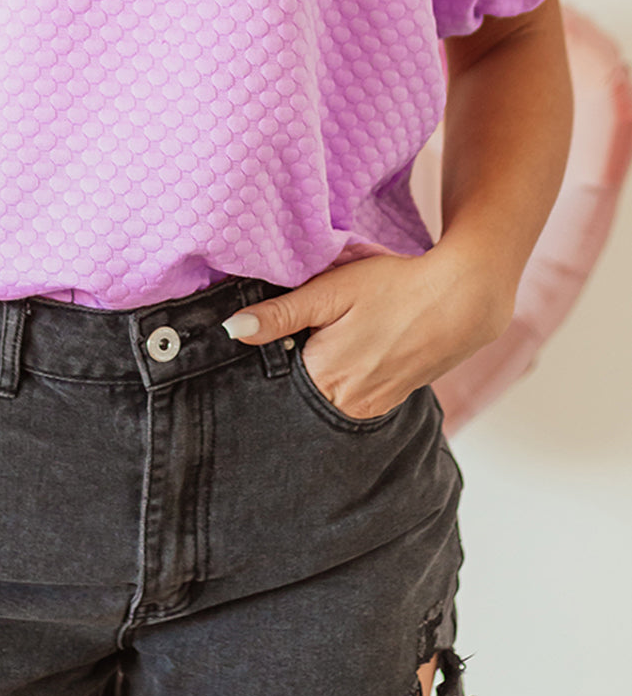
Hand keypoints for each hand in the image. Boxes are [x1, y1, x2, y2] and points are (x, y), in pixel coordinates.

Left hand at [222, 248, 514, 420]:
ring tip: (349, 329)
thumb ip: (281, 315)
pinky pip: (355, 392)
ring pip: (328, 389)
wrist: (462, 300)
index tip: (286, 329)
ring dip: (328, 363)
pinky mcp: (392, 401)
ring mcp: (372, 408)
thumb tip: (233, 330)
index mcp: (323, 379)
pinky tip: (365, 340)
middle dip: (302, 356)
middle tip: (322, 322)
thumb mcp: (331, 292)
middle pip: (301, 386)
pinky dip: (351, 369)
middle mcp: (347, 405)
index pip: (275, 377)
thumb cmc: (395, 288)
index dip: (276, 349)